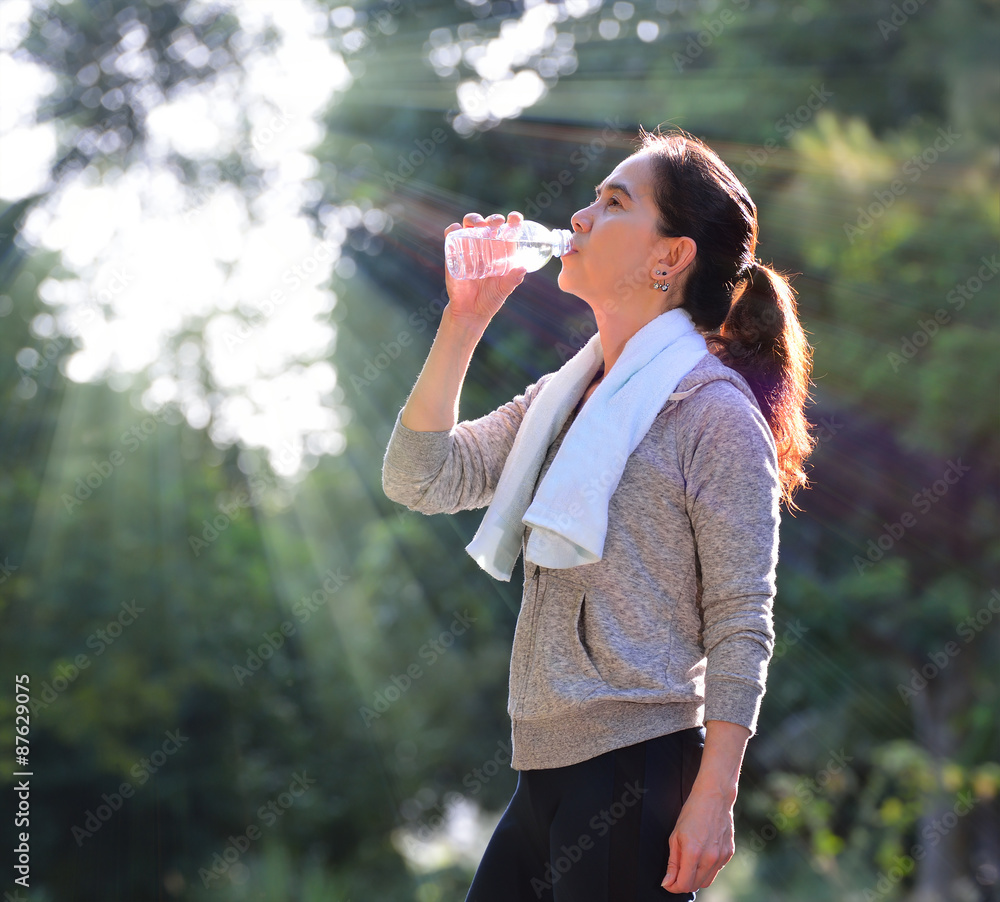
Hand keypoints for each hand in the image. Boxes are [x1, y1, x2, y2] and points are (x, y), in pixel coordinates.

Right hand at [443, 211, 526, 325]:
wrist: (469, 311)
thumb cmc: (490, 299)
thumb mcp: (504, 289)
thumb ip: (513, 279)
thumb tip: (523, 267)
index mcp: (502, 250)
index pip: (509, 229)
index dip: (513, 220)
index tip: (515, 218)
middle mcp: (486, 245)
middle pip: (489, 223)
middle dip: (493, 218)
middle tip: (497, 223)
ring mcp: (469, 247)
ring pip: (470, 224)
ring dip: (474, 219)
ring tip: (479, 225)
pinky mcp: (453, 253)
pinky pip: (452, 235)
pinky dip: (453, 229)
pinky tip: (457, 229)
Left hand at [661, 784, 735, 892]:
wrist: (714, 798)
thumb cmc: (692, 812)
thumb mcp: (675, 836)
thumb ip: (672, 862)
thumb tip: (667, 882)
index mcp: (693, 852)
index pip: (683, 884)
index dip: (673, 887)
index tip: (668, 883)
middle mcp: (710, 858)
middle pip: (695, 886)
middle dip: (683, 883)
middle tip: (676, 874)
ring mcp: (721, 857)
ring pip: (707, 881)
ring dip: (696, 879)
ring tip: (689, 864)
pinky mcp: (729, 854)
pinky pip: (716, 871)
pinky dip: (707, 869)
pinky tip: (702, 856)